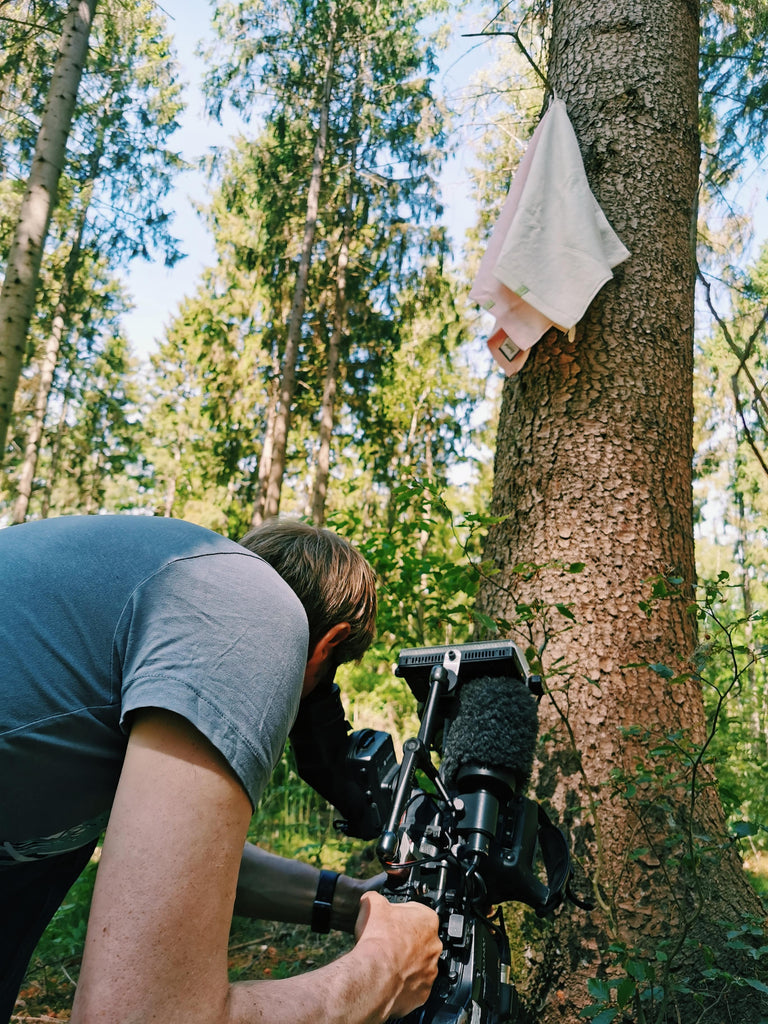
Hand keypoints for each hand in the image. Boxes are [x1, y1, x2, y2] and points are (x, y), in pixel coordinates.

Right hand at [353, 891, 440, 1018]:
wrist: (373, 974)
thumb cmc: (377, 940)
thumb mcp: (372, 905)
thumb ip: (375, 898)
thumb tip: (371, 898)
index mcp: (427, 920)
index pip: (417, 912)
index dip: (401, 916)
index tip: (390, 921)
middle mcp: (434, 945)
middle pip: (420, 939)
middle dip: (405, 941)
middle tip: (387, 942)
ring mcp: (430, 971)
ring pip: (419, 964)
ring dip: (406, 964)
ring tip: (386, 962)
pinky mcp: (423, 994)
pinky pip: (414, 987)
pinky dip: (403, 985)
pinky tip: (389, 979)